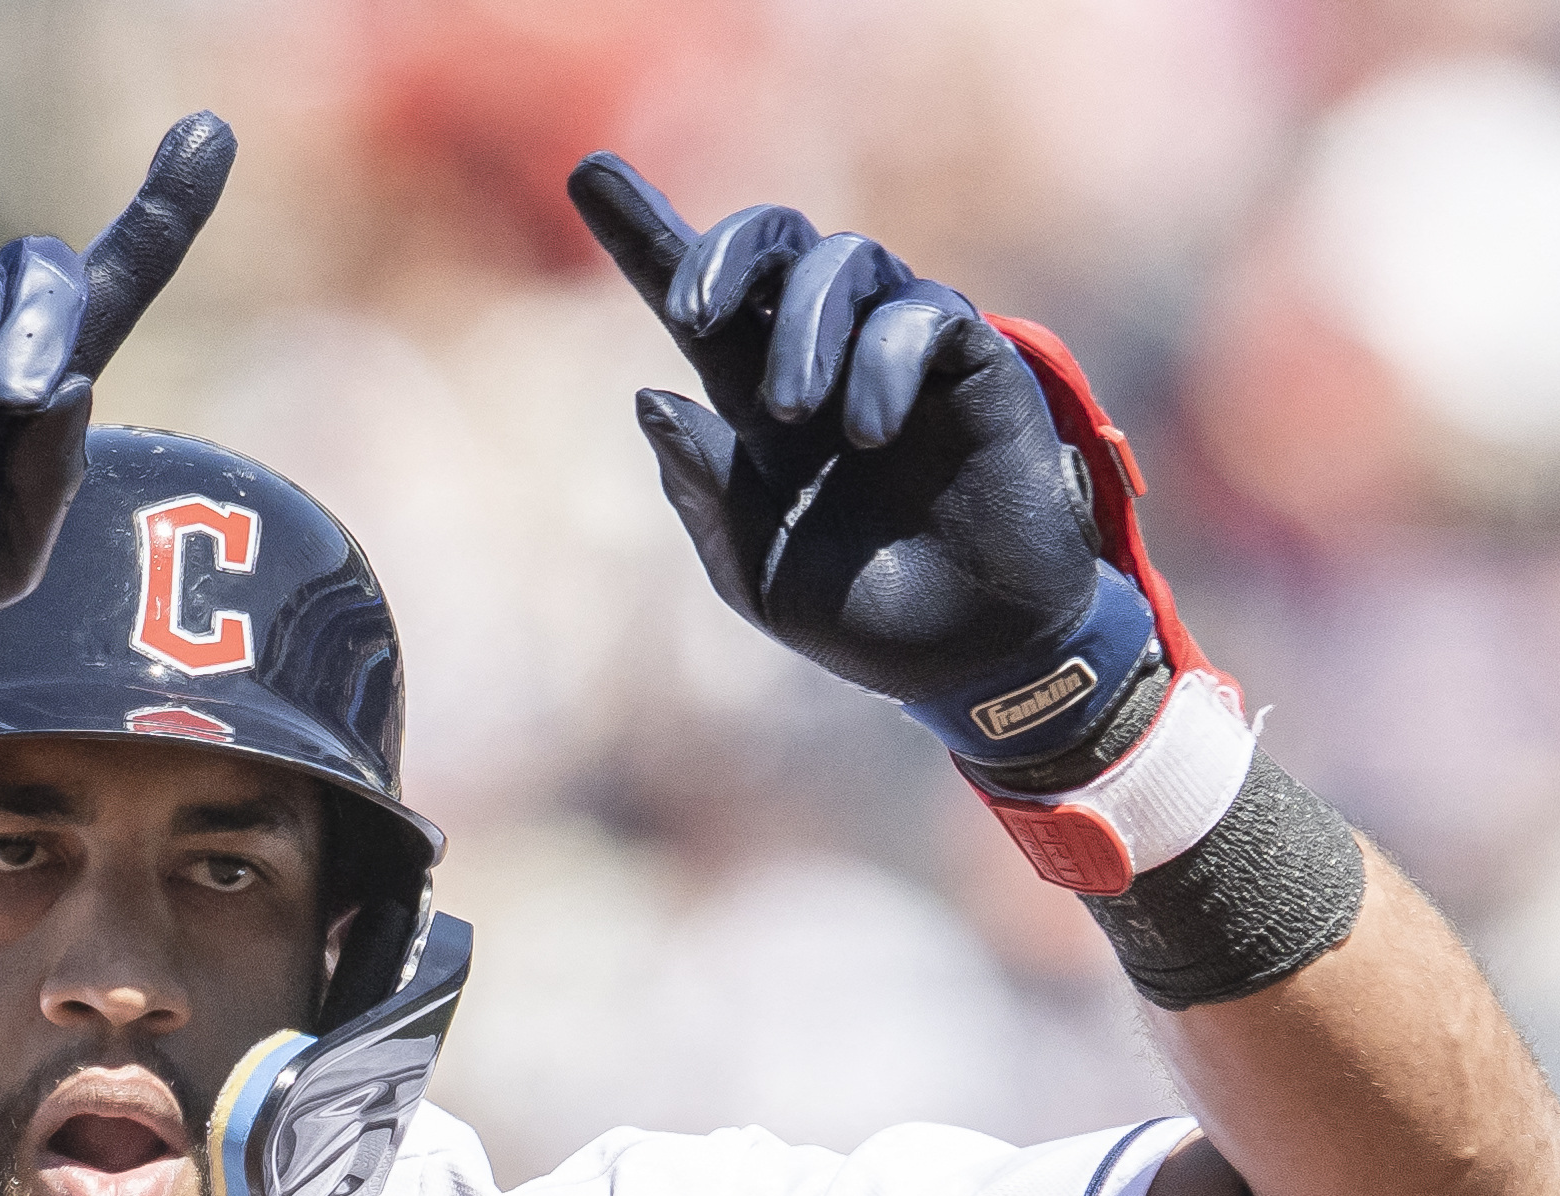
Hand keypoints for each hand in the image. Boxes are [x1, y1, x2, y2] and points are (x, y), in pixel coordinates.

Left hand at [566, 153, 1157, 762]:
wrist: (973, 658)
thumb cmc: (864, 621)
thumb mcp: (757, 571)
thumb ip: (704, 489)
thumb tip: (651, 394)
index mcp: (759, 405)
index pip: (699, 304)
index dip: (645, 235)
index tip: (586, 173)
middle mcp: (826, 359)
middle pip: (774, 244)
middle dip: (723, 251)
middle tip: (695, 309)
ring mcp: (900, 353)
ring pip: (845, 261)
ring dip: (805, 324)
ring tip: (795, 411)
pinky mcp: (973, 362)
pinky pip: (924, 314)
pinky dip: (883, 359)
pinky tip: (867, 429)